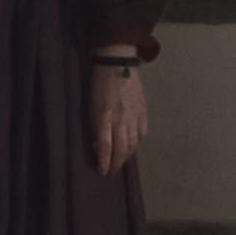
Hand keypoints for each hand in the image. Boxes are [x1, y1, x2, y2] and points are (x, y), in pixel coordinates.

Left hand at [90, 53, 147, 174]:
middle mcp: (121, 118)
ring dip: (127, 156)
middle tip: (112, 171)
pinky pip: (142, 131)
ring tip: (121, 161)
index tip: (102, 172)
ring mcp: (134, 114)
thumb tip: (98, 143)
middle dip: (116, 163)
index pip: (105, 146)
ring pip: (134, 143)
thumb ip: (96, 125)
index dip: (104, 162)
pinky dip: (138, 141)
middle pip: (122, 148)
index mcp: (104, 116)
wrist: (117, 62)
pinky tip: (133, 144)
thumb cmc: (99, 83)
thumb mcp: (91, 105)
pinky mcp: (143, 110)